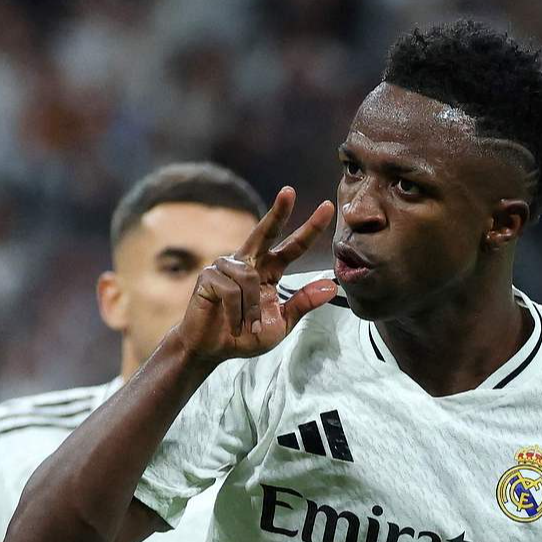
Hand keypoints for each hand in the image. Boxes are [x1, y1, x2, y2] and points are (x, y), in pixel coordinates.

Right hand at [174, 186, 337, 366]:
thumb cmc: (245, 335)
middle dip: (277, 212)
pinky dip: (237, 312)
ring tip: (247, 326)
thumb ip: (303, 303)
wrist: (213, 350)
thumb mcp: (282, 322)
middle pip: (265, 231)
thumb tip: (332, 286)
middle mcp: (248, 262)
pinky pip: (232, 290)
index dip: (309, 229)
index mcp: (268, 271)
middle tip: (289, 192)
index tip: (327, 208)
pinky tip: (232, 322)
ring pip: (249, 278)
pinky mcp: (209, 276)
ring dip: (252, 309)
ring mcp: (226, 267)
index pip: (292, 247)